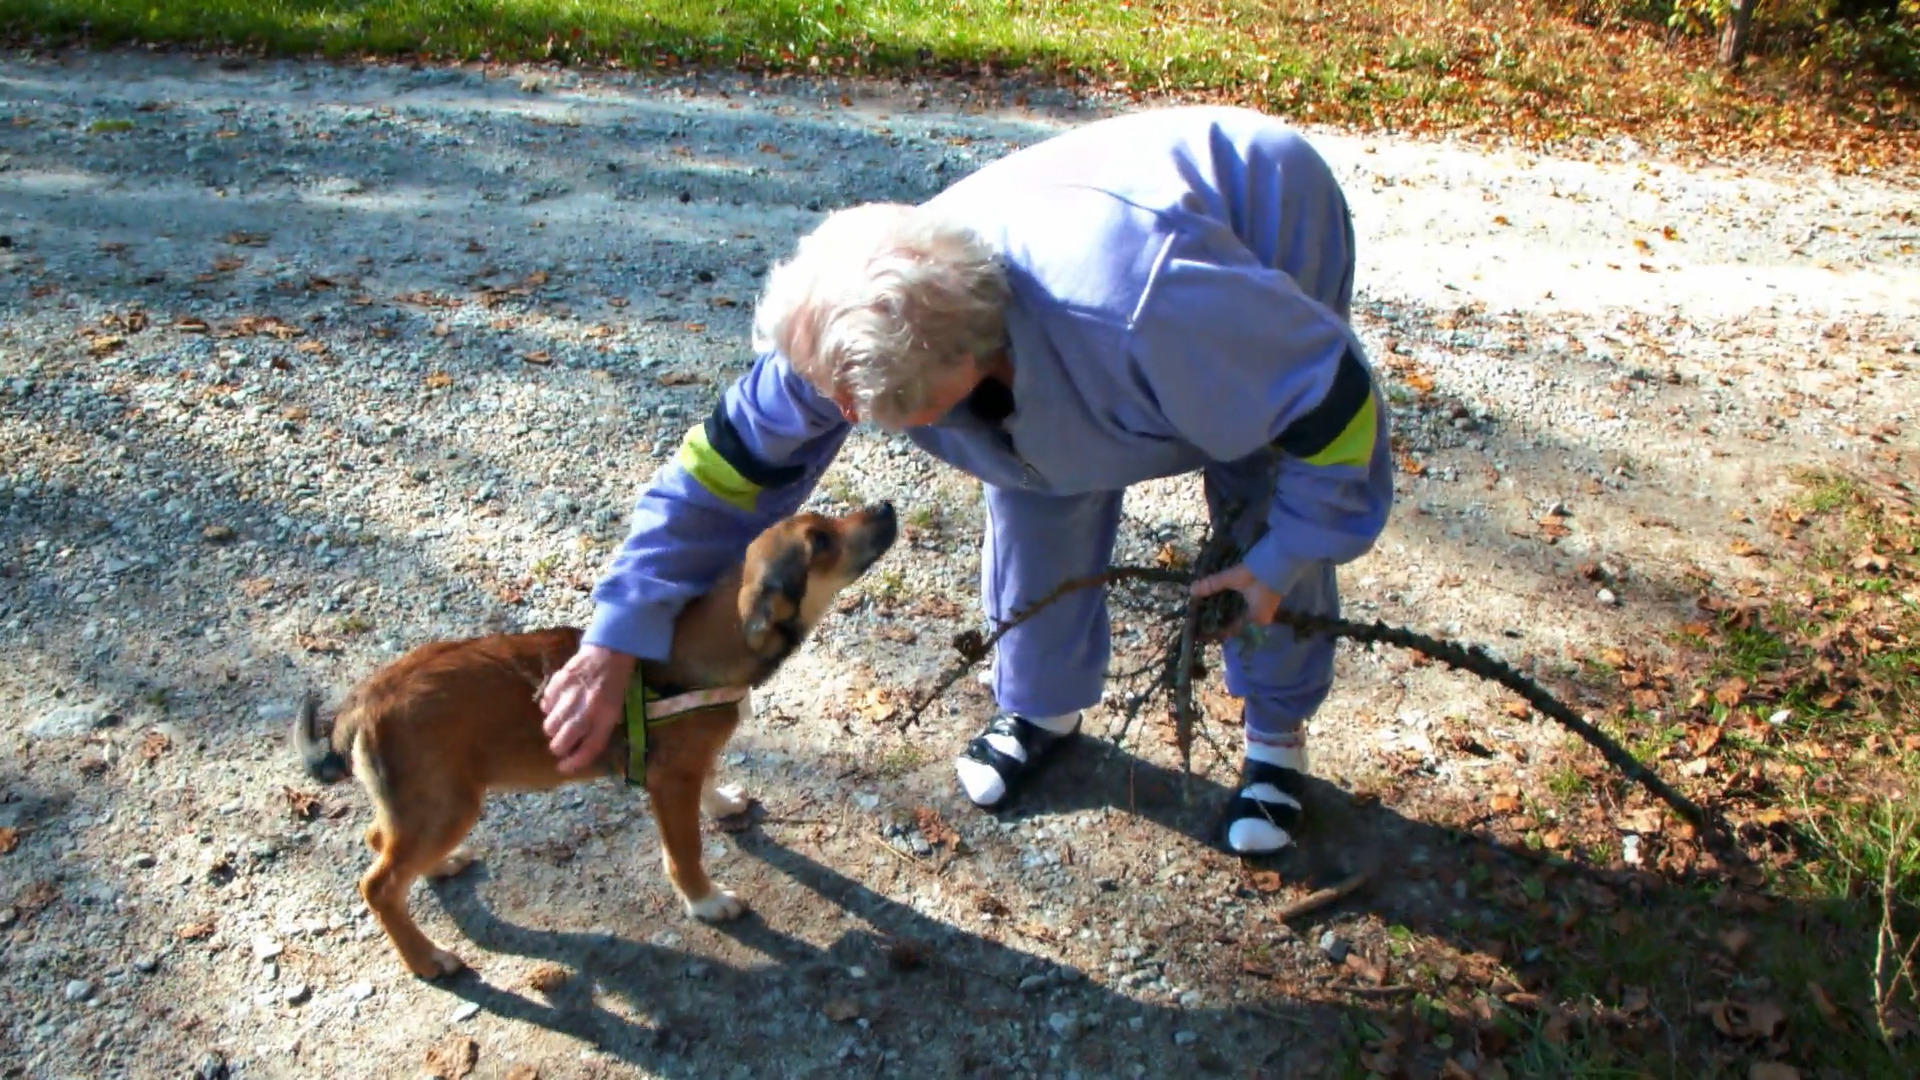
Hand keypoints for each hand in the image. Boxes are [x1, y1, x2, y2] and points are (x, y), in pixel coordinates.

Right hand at [540, 644, 637, 774]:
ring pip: (550, 726)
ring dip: (552, 730)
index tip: (564, 767)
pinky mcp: (558, 682)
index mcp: (606, 717)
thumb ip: (598, 729)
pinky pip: (545, 704)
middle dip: (559, 748)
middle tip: (560, 744)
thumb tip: (578, 749)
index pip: (589, 747)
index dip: (575, 762)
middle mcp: (587, 709)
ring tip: (559, 723)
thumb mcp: (614, 710)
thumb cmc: (615, 685)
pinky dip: (548, 708)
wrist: (609, 652)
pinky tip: (556, 704)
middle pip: (563, 741)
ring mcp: (570, 695)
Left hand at [1189, 562, 1280, 639]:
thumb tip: (1191, 590)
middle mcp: (1262, 618)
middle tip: (1204, 622)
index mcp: (1255, 619)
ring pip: (1243, 618)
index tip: (1202, 632)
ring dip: (1229, 615)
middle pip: (1238, 626)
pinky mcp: (1266, 600)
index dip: (1217, 632)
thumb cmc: (1259, 573)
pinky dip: (1235, 608)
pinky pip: (1247, 609)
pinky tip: (1225, 603)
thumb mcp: (1234, 578)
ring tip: (1211, 613)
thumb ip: (1213, 584)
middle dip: (1222, 624)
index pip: (1233, 631)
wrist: (1283, 558)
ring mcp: (1266, 609)